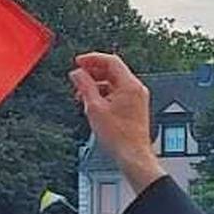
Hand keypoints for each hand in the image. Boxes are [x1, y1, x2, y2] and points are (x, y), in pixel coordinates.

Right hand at [69, 54, 164, 189]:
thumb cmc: (119, 136)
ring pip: (114, 82)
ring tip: (82, 95)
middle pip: (112, 71)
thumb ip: (84, 86)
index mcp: (129, 85)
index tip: (78, 61)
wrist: (132, 154)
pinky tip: (93, 104)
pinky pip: (117, 93)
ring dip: (97, 85)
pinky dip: (104, 94)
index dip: (92, 58)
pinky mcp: (134, 107)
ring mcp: (137, 98)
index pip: (110, 61)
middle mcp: (136, 89)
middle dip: (93, 73)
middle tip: (77, 78)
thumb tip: (77, 74)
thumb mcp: (94, 108)